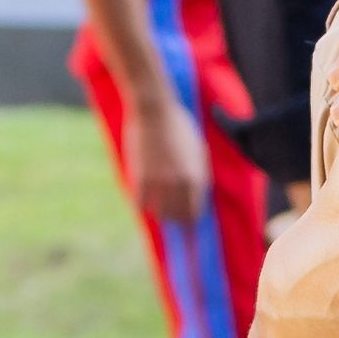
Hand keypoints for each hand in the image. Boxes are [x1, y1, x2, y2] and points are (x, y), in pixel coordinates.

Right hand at [127, 90, 210, 226]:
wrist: (154, 111)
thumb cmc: (178, 126)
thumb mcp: (198, 149)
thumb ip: (197, 172)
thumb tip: (196, 192)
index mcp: (197, 176)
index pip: (196, 211)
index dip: (192, 220)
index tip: (190, 226)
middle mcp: (180, 183)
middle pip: (179, 215)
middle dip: (178, 219)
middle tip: (174, 220)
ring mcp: (159, 181)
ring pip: (161, 213)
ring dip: (161, 214)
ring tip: (161, 212)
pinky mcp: (140, 177)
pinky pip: (141, 204)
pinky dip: (143, 206)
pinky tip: (144, 203)